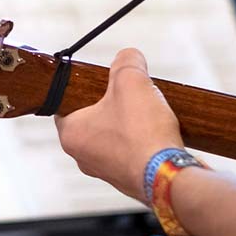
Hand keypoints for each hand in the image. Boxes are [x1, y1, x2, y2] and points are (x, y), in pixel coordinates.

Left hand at [54, 48, 183, 202]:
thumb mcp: (131, 81)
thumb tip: (128, 56)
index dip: (84, 88)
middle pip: (92, 119)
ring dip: (129, 123)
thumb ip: (126, 61)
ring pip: (113, 136)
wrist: (170, 176)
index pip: (66, 104)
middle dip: (111, 104)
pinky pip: (131, 152)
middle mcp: (83, 156)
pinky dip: (142, 141)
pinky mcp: (129, 178)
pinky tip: (157, 132)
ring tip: (146, 113)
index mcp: (71, 134)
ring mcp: (106, 171)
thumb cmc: (142, 133)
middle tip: (128, 94)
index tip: (102, 81)